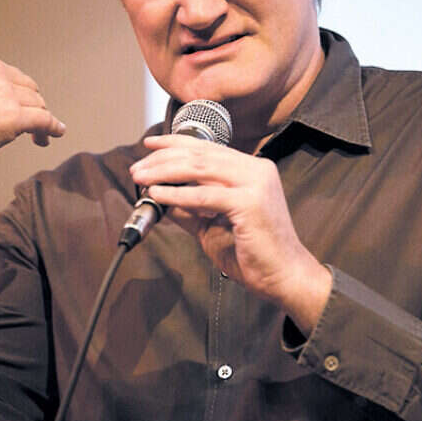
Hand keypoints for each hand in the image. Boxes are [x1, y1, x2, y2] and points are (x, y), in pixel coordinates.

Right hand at [0, 25, 64, 231]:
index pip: (6, 75)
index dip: (9, 92)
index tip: (4, 110)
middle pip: (26, 88)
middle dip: (28, 106)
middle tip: (27, 127)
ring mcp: (4, 93)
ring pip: (38, 105)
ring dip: (42, 120)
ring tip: (38, 136)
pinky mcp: (14, 118)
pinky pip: (46, 121)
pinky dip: (54, 128)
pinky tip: (55, 135)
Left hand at [129, 134, 331, 331]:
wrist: (284, 276)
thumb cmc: (254, 253)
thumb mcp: (214, 225)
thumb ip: (191, 209)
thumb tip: (162, 196)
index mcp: (253, 170)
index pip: (208, 148)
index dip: (176, 143)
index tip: (150, 145)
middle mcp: (257, 170)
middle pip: (201, 155)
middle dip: (163, 158)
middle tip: (137, 167)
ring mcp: (256, 183)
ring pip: (200, 168)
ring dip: (165, 172)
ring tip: (141, 177)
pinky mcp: (250, 203)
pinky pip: (205, 196)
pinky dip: (178, 194)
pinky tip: (158, 194)